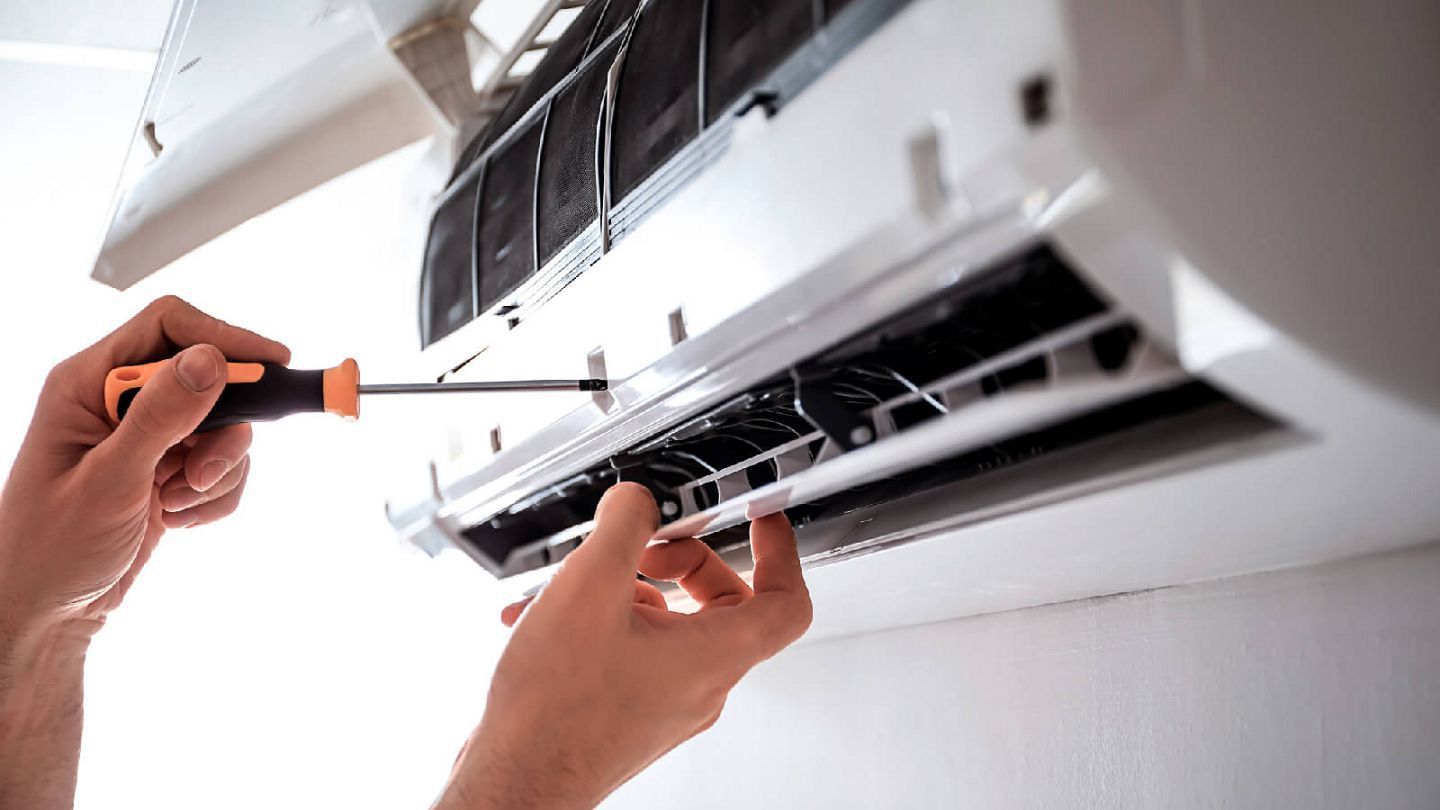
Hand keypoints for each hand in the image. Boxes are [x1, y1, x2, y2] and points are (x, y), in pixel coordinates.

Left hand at [0, 296, 288, 640]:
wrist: (44, 615)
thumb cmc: (49, 551)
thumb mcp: (108, 481)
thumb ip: (161, 417)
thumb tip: (212, 360)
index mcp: (87, 384)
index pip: (168, 327)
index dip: (224, 338)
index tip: (272, 364)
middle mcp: (118, 402)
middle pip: (209, 379)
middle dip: (223, 429)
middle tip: (207, 471)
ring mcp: (145, 438)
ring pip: (223, 427)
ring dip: (218, 470)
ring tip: (178, 504)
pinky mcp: (166, 471)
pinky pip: (222, 466)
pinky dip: (216, 496)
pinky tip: (178, 520)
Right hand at [439, 483, 812, 808]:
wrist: (516, 779)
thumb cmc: (555, 710)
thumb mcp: (589, 587)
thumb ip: (623, 526)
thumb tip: (636, 501)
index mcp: (713, 656)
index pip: (787, 602)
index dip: (781, 551)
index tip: (761, 518)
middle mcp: (700, 685)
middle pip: (724, 604)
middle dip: (682, 562)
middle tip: (643, 548)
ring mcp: (667, 702)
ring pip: (670, 625)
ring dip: (628, 590)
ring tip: (576, 584)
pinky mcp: (633, 712)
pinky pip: (636, 650)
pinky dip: (602, 622)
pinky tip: (548, 615)